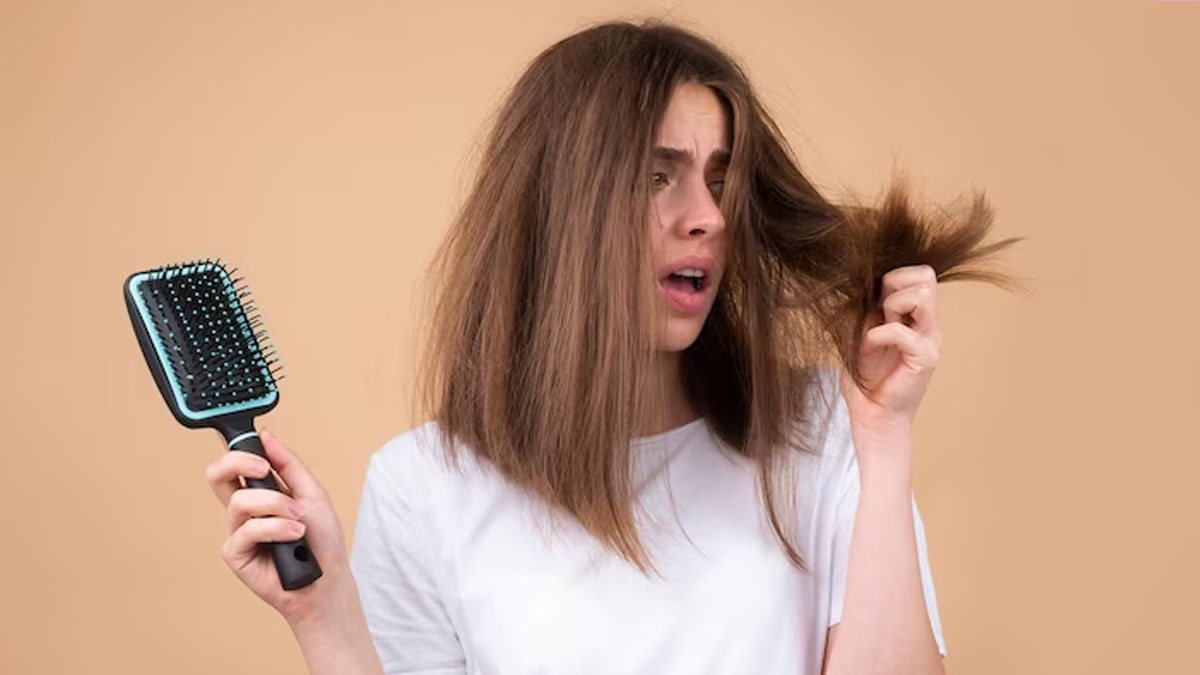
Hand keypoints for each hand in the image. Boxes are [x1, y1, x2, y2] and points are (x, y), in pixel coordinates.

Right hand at [205, 428, 353, 625]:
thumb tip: (266, 436)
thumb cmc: (322, 541)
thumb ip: (288, 464)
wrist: (328, 579)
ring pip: (240, 501)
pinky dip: (275, 529)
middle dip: (236, 462)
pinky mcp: (236, 554)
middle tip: (263, 467)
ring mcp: (238, 531)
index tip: (259, 444)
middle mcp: (245, 511)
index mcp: (261, 492)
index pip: (236, 463)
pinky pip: (247, 530)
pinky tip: (295, 536)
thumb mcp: (311, 492)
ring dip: (276, 505)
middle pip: (217, 476)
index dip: (239, 449)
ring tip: (298, 519)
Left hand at [838, 264, 941, 445]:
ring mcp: (930, 341)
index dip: (894, 278)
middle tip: (879, 314)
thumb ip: (869, 310)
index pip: (921, 273)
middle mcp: (928, 325)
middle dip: (894, 285)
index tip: (875, 303)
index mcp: (916, 317)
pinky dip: (878, 334)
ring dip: (891, 306)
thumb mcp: (862, 334)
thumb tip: (861, 283)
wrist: (872, 417)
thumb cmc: (865, 379)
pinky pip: (901, 330)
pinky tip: (868, 348)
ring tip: (878, 331)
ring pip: (922, 294)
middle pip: (926, 276)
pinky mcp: (924, 358)